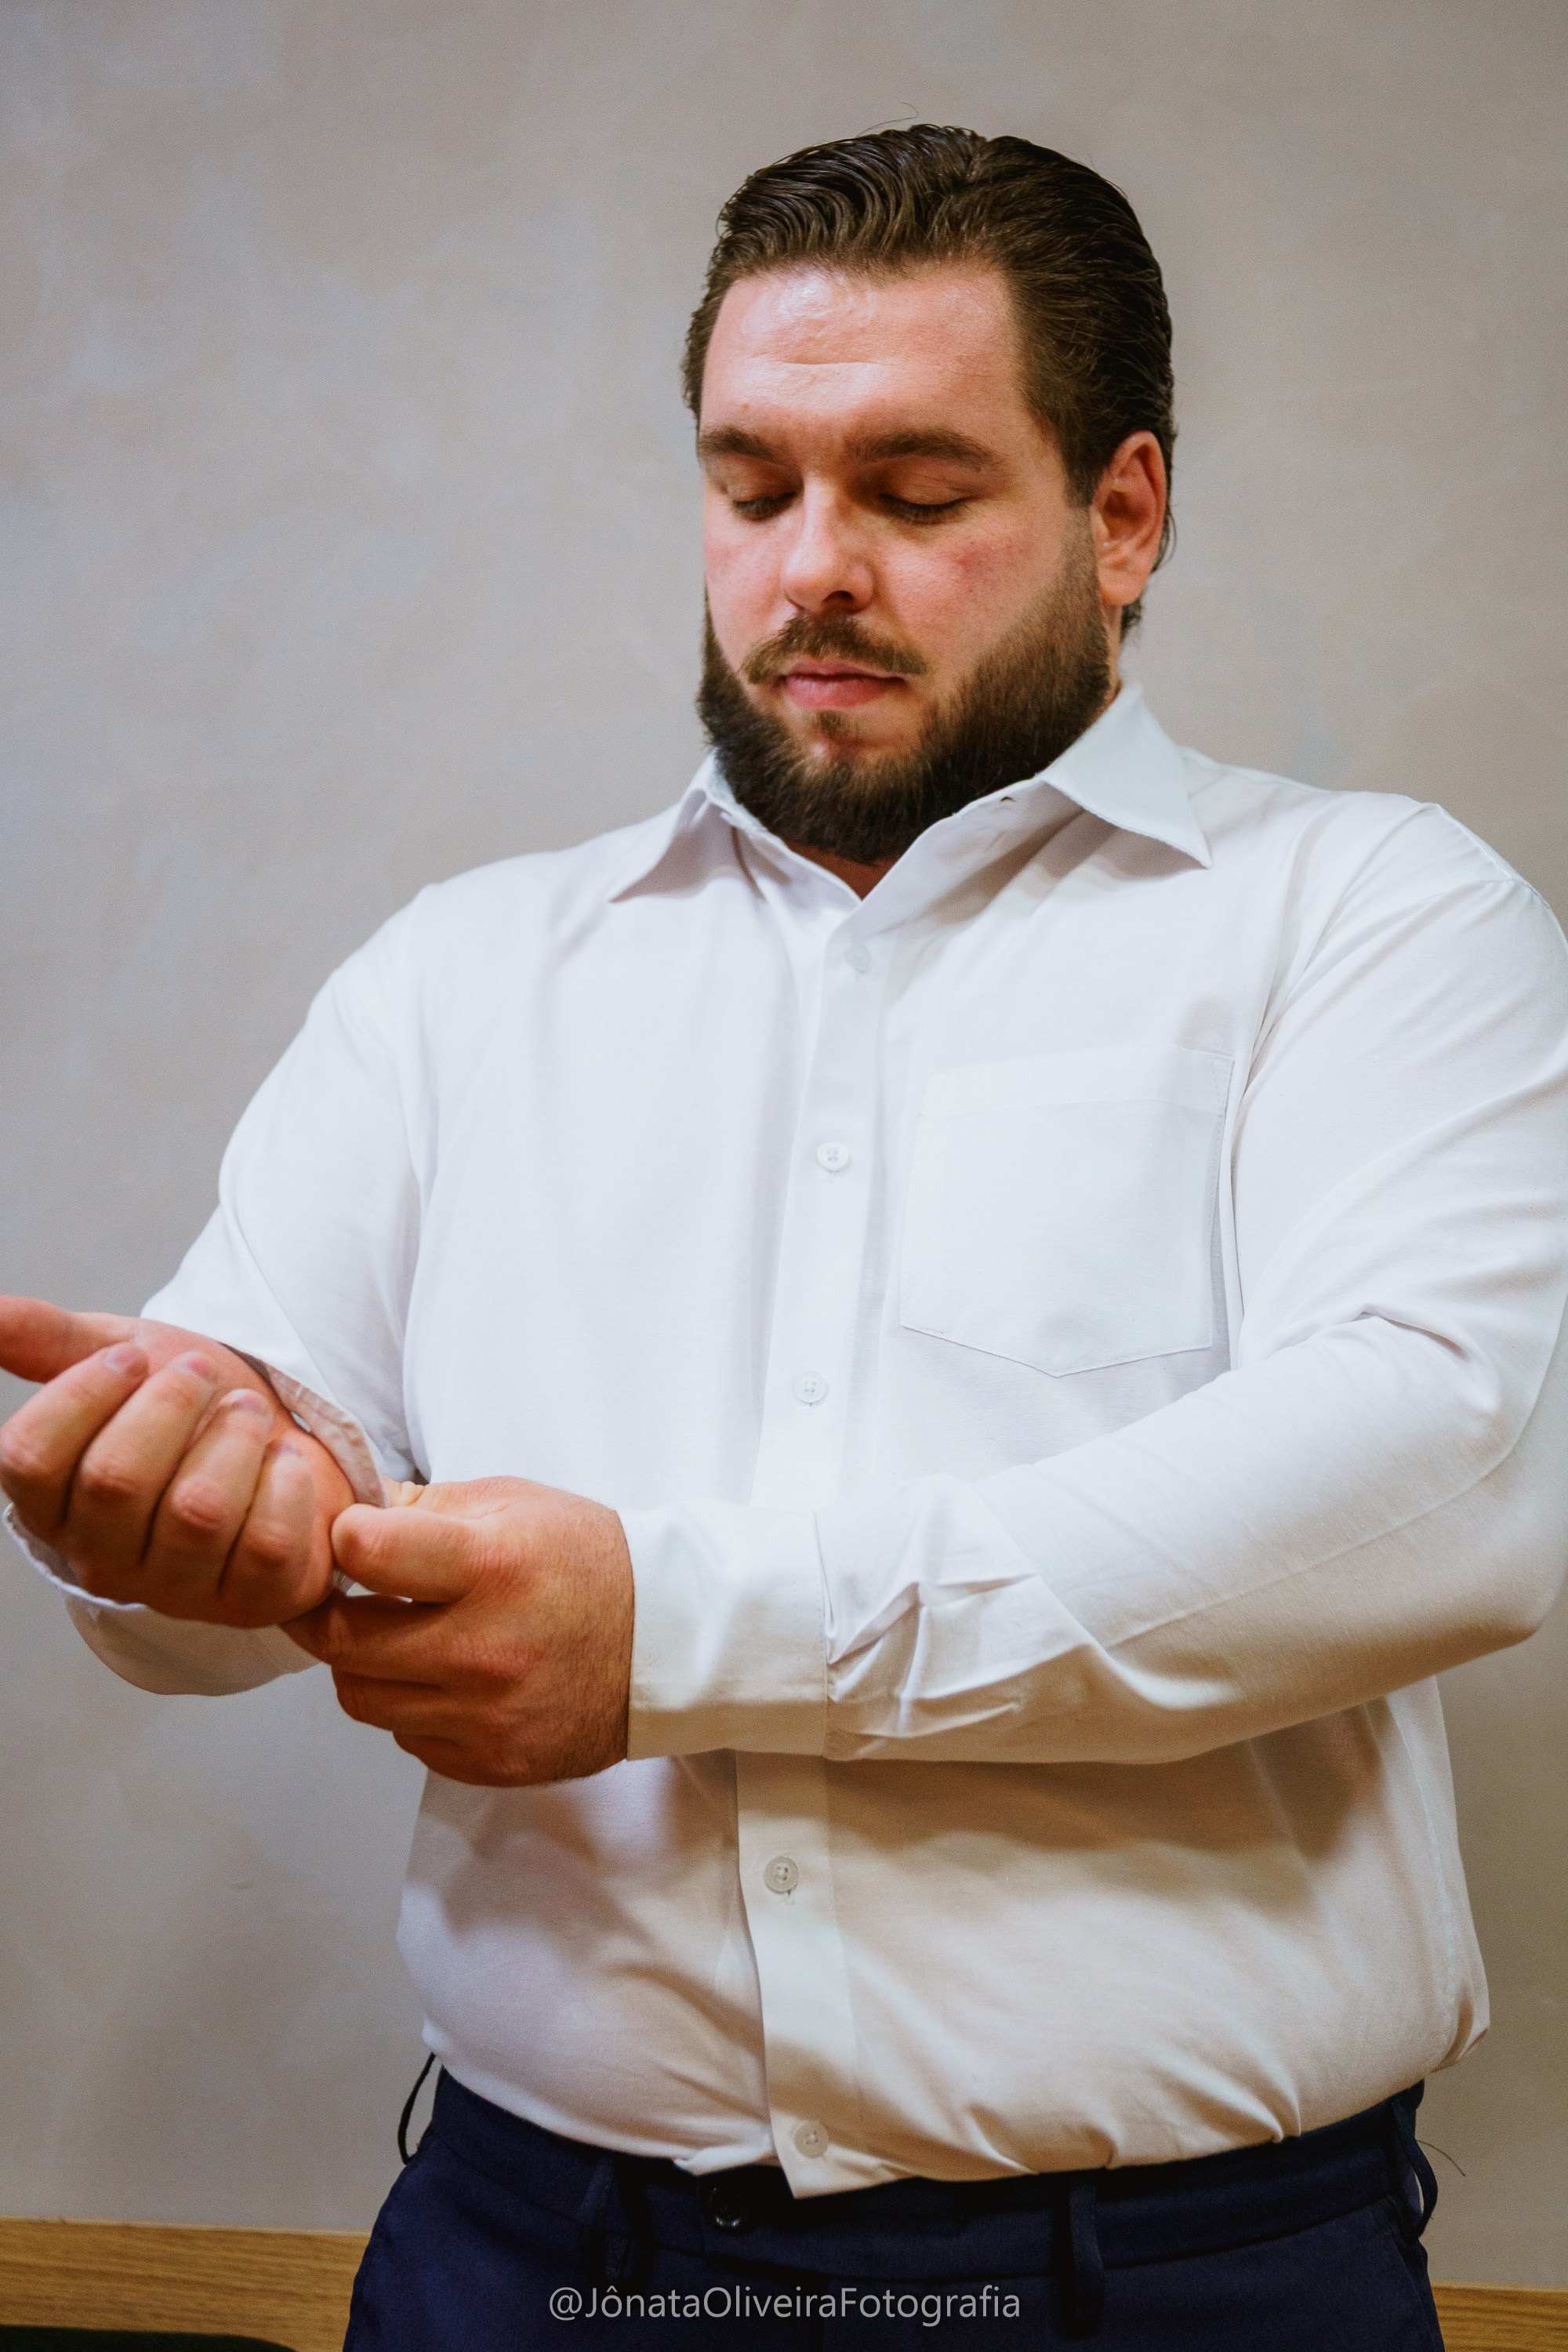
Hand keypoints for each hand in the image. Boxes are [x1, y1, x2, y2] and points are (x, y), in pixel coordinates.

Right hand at [0, 1295, 351, 1623]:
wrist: (282, 1444)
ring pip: (197, 1511)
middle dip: (171, 1403)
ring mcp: (176, 1590)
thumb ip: (50, 1339)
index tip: (132, 1357)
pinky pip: (268, 1542)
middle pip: (115, 1479)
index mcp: (55, 1505)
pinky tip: (286, 1462)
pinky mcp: (250, 1601)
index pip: (29, 1458)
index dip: (84, 1394)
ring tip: (249, 1411)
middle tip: (202, 1375)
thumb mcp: (123, 1357)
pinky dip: (287, 1482)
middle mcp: (103, 1560)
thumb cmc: (193, 1409)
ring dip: (234, 1437)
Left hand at [286, 1477, 633, 1785]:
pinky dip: (410, 1708)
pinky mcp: (493, 1762)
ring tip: (393, 1638)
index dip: (343, 1540)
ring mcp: (488, 1716)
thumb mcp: (511, 1502)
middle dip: (328, 1613)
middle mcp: (485, 1649)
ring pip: (362, 1699)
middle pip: (344, 1642)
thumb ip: (421, 1506)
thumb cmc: (585, 1559)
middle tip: (340, 1596)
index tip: (351, 1538)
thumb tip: (341, 1512)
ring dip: (363, 1666)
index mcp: (491, 1567)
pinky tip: (443, 1679)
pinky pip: (407, 1738)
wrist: (666, 1641)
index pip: (367, 1553)